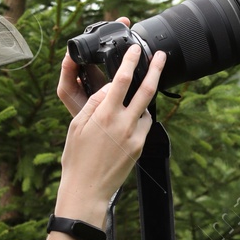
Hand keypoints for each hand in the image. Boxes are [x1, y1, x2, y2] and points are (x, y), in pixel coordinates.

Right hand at [58, 35, 166, 214]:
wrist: (88, 189)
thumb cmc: (77, 158)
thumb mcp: (77, 126)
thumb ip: (94, 104)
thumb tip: (109, 89)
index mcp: (105, 114)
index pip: (122, 80)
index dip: (131, 61)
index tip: (136, 50)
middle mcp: (123, 123)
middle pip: (146, 89)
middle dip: (156, 69)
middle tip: (162, 56)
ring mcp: (134, 136)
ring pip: (146, 109)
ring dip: (144, 99)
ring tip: (136, 96)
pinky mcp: (139, 148)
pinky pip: (144, 126)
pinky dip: (140, 118)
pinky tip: (130, 120)